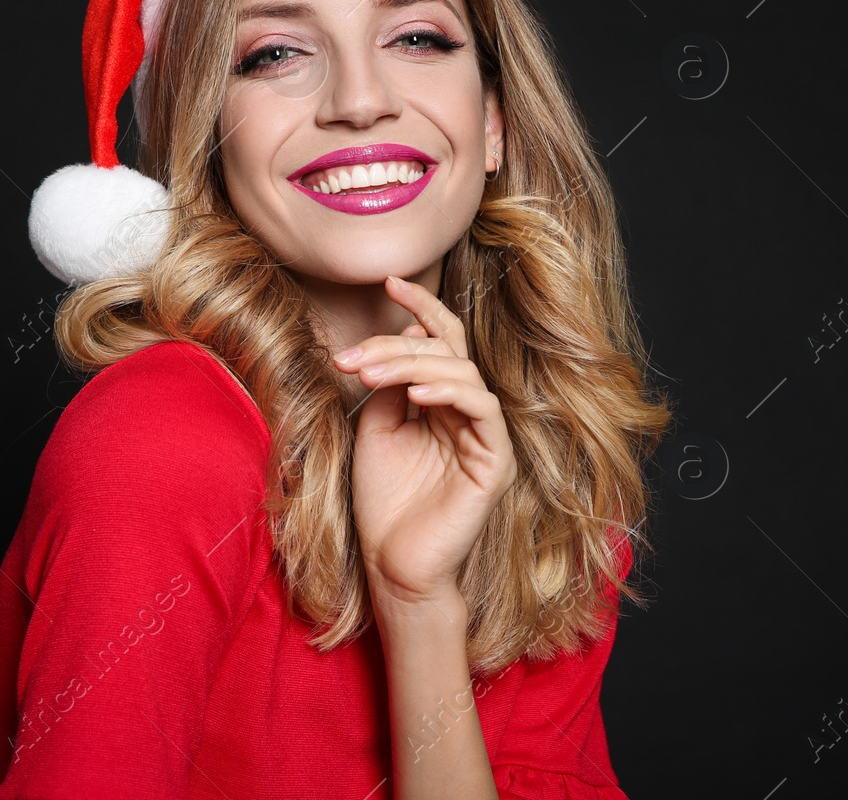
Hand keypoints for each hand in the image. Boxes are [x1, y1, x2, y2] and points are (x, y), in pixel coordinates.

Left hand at [336, 275, 517, 611]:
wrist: (393, 567)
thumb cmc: (384, 503)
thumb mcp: (376, 430)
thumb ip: (389, 387)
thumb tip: (399, 340)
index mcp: (443, 403)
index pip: (441, 342)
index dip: (421, 308)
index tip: (389, 281)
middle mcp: (469, 414)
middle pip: (446, 352)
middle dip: (396, 346)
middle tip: (351, 358)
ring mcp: (485, 437)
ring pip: (463, 373)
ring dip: (413, 365)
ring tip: (369, 375)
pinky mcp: (495, 461)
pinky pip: (483, 409)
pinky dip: (449, 392)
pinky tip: (415, 394)